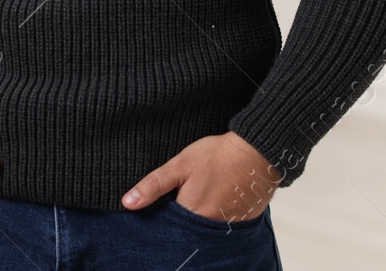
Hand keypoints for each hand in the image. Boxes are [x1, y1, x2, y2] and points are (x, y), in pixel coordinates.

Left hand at [121, 131, 279, 221]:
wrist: (258, 152)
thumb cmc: (217, 156)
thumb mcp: (180, 164)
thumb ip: (154, 185)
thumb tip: (128, 203)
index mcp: (192, 214)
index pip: (168, 228)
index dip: (161, 218)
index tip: (162, 206)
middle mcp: (210, 227)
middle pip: (186, 232)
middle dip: (180, 222)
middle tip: (184, 196)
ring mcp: (228, 228)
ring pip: (203, 231)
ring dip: (198, 221)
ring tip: (201, 198)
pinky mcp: (242, 224)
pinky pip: (221, 229)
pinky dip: (215, 220)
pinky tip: (216, 202)